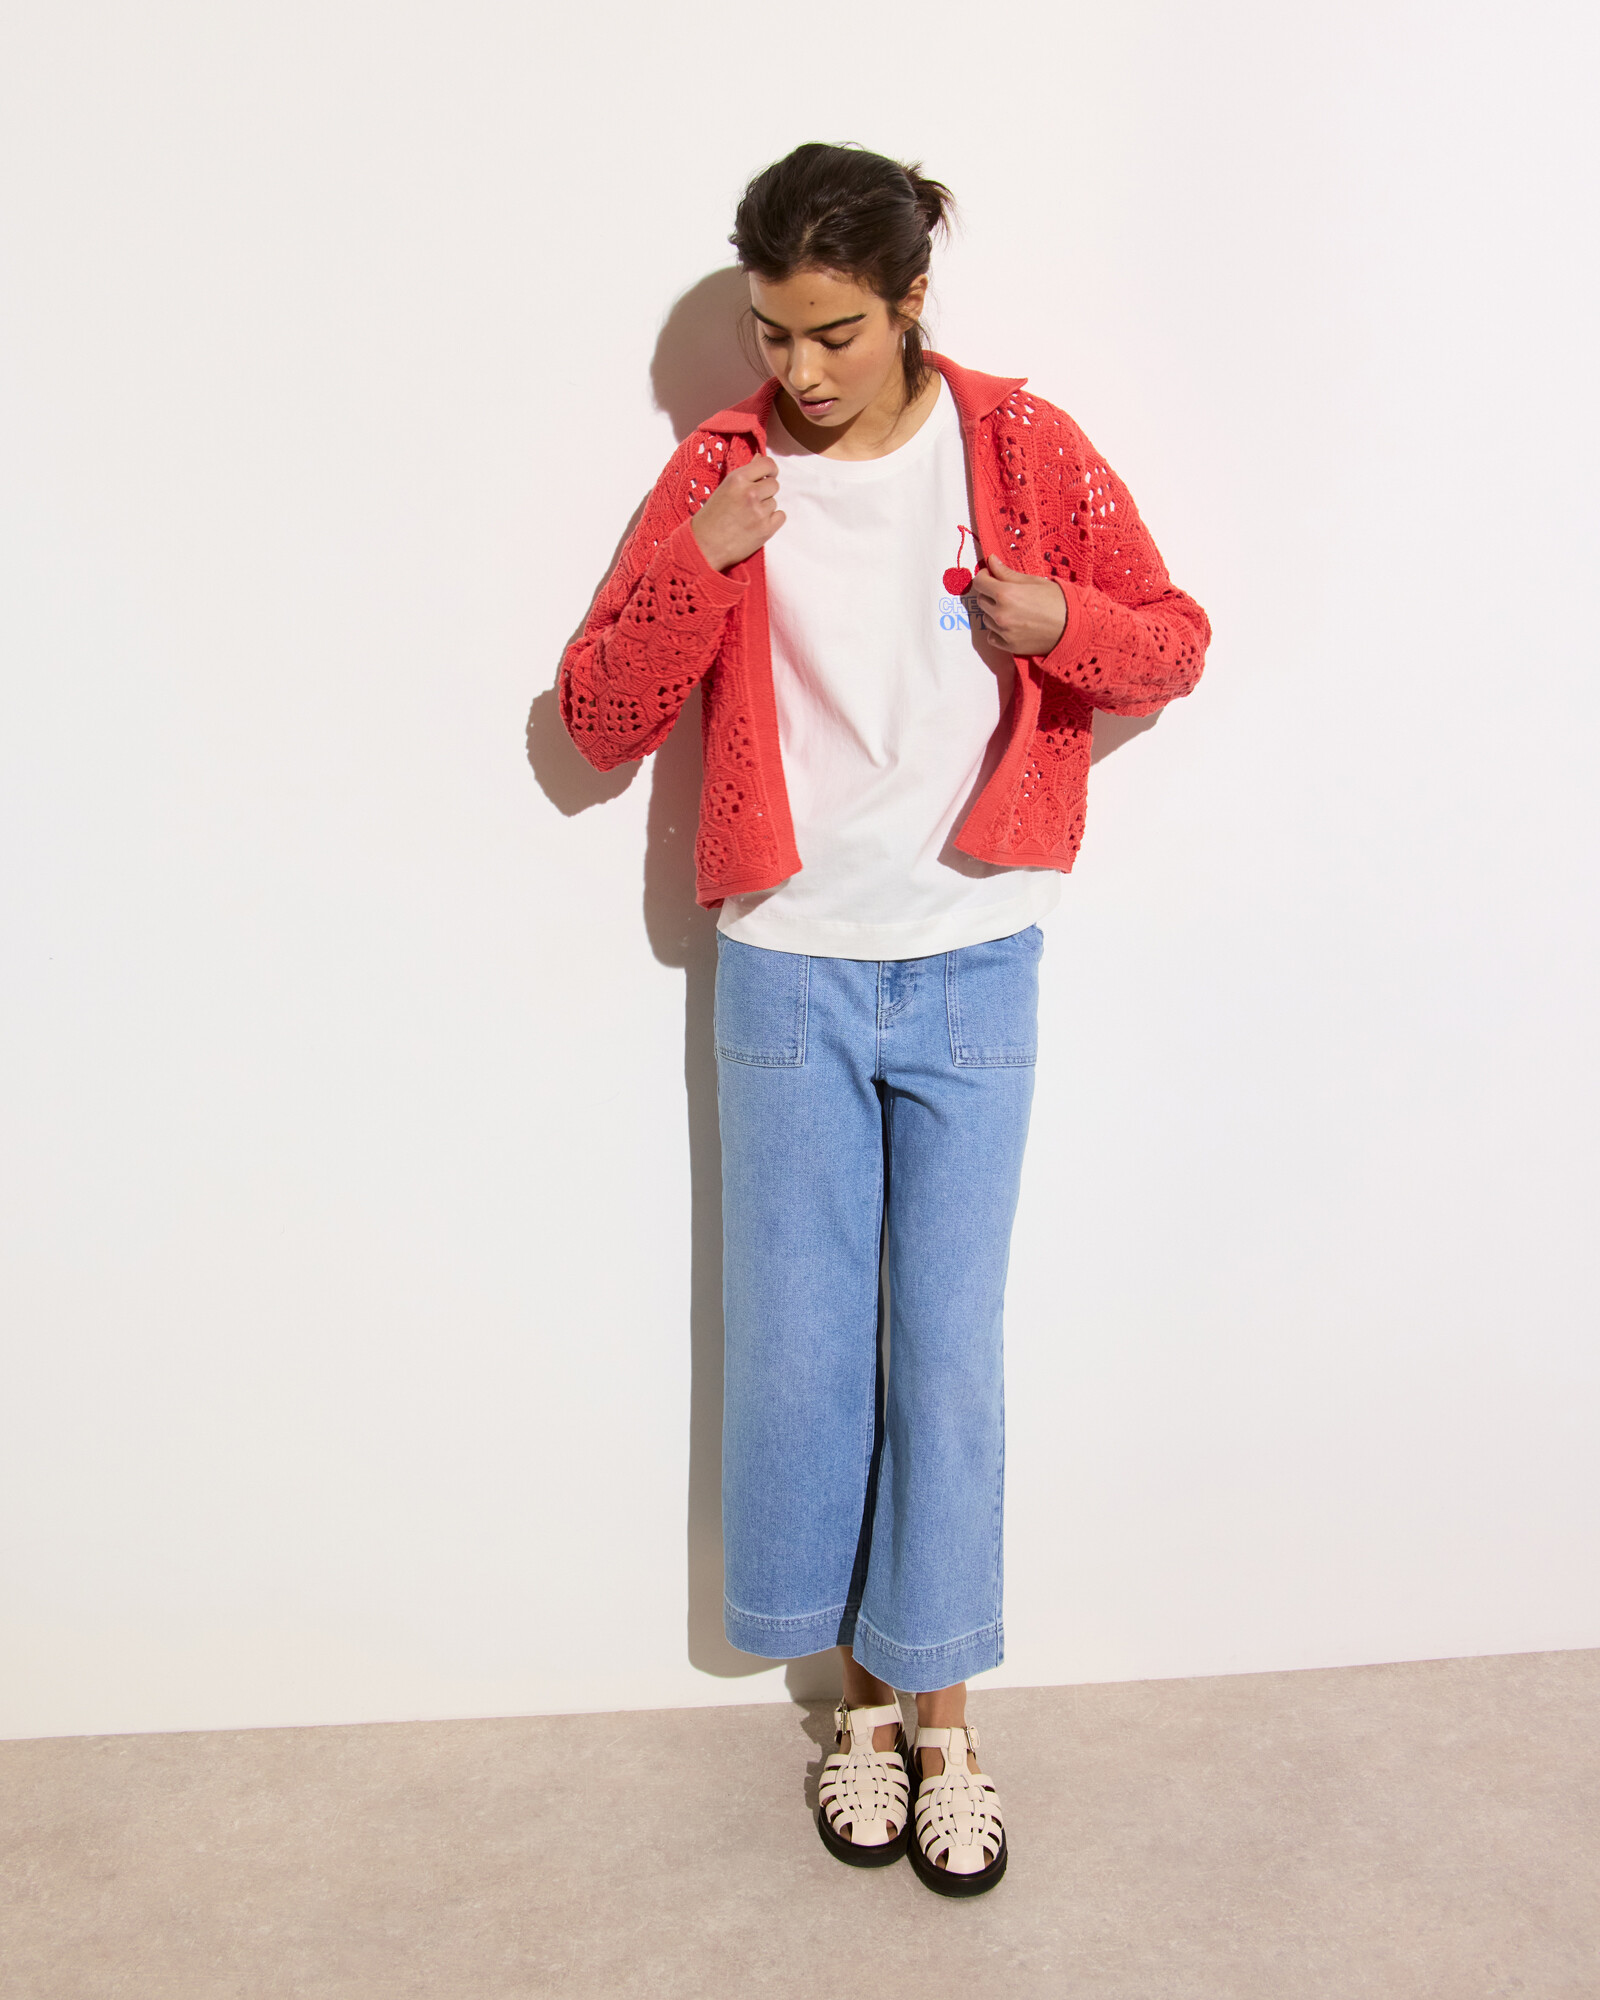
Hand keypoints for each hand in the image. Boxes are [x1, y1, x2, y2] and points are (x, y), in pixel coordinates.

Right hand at [690, 453, 785, 571]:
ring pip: (774, 502)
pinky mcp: (766, 529)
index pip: (768, 464)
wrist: (704, 546)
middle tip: (752, 502)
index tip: (768, 476)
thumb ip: (744, 475)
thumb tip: (759, 458)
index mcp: (737, 479)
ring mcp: (759, 512)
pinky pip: (780, 516)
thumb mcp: (724, 489)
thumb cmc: (710, 518)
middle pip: (774, 485)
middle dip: (766, 492)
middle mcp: (750, 493)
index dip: (770, 470)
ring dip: (766, 508)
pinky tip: (757, 524)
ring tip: (748, 517)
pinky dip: (772, 520)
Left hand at [968, 555, 1067, 655]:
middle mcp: (1000, 614)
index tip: (991, 576)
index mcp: (1006, 593)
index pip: (979, 582)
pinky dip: (997, 631)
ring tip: (1013, 610)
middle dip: (990, 594)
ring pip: (986, 618)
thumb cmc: (1058, 600)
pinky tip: (1011, 626)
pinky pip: (992, 636)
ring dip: (994, 612)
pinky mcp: (1009, 646)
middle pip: (981, 600)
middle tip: (1006, 593)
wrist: (1074, 627)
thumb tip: (991, 561)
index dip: (984, 576)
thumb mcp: (1033, 581)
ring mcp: (1003, 632)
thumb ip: (1007, 573)